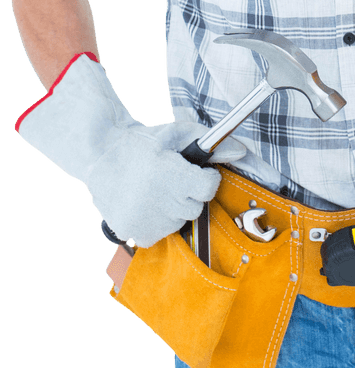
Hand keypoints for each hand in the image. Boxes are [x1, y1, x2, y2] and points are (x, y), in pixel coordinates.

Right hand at [15, 53, 245, 247]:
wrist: (99, 155)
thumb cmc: (142, 142)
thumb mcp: (178, 134)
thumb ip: (211, 143)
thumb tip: (241, 151)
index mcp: (171, 175)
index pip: (208, 188)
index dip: (205, 178)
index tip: (195, 172)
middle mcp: (159, 201)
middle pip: (195, 205)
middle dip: (189, 192)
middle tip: (172, 179)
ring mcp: (146, 221)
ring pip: (179, 221)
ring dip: (174, 208)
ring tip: (155, 189)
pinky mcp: (134, 233)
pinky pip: (161, 234)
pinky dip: (157, 222)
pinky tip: (146, 204)